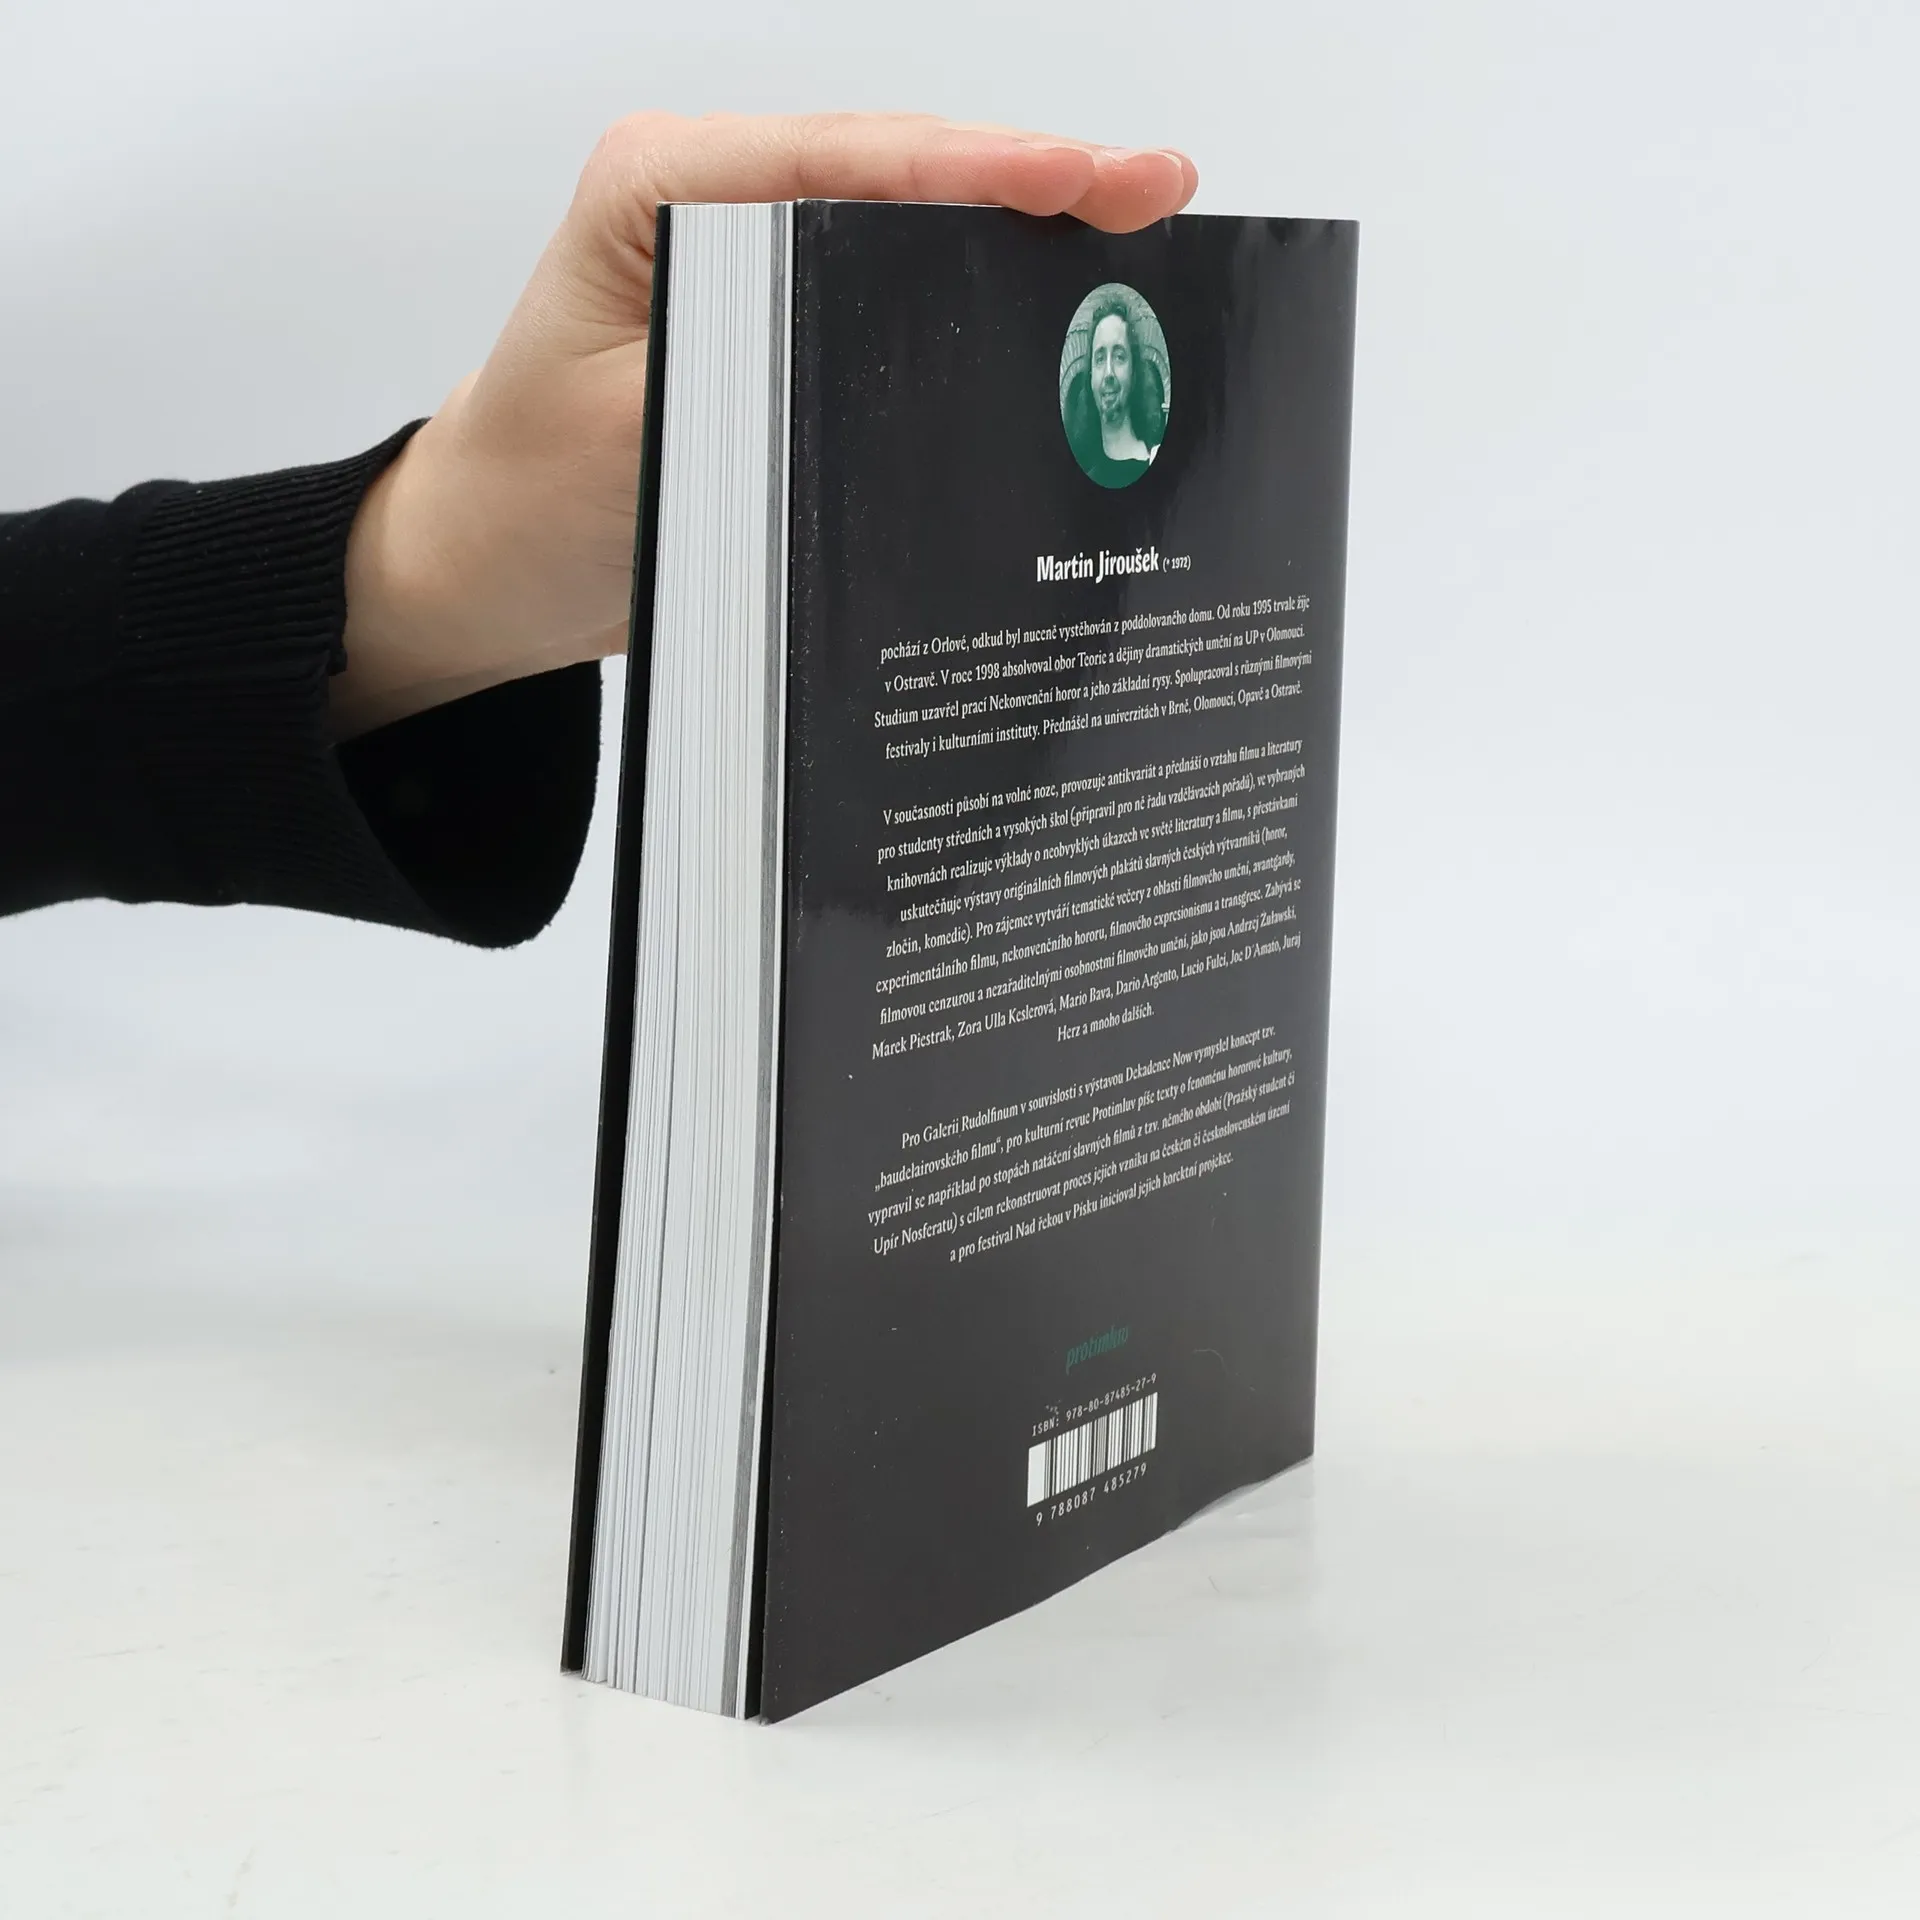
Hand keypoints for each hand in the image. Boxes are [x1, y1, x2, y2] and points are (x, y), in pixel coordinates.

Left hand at [335, 112, 1197, 736]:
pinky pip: (894, 296)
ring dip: (1021, 238)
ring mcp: (756, 262)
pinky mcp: (782, 324)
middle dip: (1034, 182)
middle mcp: (715, 204)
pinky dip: (977, 303)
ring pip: (910, 226)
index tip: (1087, 177)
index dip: (979, 166)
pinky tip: (1058, 317)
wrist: (492, 565)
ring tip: (1138, 241)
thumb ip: (757, 387)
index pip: (845, 161)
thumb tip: (901, 365)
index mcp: (662, 189)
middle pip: (899, 172)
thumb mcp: (638, 443)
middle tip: (1156, 193)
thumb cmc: (533, 501)